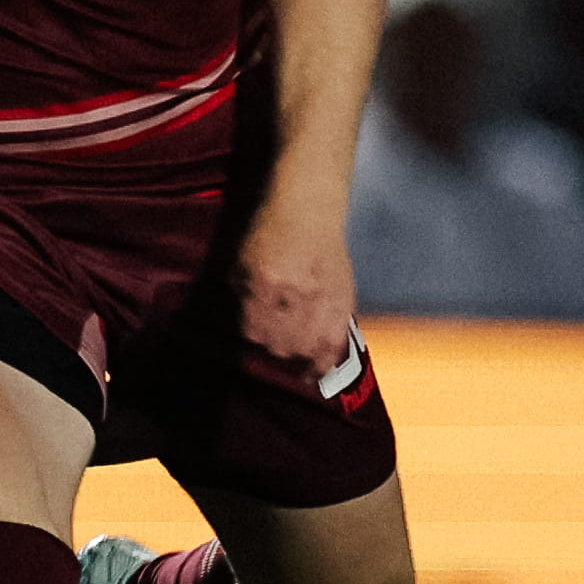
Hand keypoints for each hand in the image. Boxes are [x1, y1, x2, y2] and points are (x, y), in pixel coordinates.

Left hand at [230, 212, 359, 391]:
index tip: (254, 330)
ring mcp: (321, 300)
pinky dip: (322, 364)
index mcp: (265, 284)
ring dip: (294, 350)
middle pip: (277, 344)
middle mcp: (294, 296)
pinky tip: (313, 374)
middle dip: (271, 342)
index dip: (251, 333)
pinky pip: (332, 345)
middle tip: (274, 332)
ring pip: (303, 347)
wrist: (309, 210)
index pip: (252, 331)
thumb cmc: (271, 231)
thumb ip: (240, 296)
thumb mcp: (242, 261)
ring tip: (292, 344)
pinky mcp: (342, 303)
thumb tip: (242, 328)